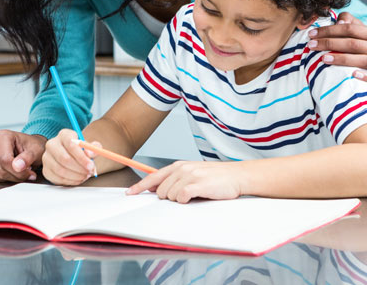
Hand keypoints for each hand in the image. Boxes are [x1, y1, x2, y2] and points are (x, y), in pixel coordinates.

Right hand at [0, 130, 46, 182]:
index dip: (18, 172)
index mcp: (2, 136)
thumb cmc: (31, 148)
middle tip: (25, 173)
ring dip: (4, 179)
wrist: (29, 149)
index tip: (30, 174)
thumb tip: (17, 166)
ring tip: (15, 172)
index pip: (5, 160)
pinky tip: (5, 173)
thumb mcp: (36, 151)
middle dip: (13, 176)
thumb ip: (27, 158)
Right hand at [41, 130, 97, 185]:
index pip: (70, 144)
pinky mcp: (46, 170)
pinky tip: (78, 179)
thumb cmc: (79, 150)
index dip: (81, 156)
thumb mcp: (88, 146)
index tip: (91, 165)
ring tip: (85, 176)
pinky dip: (70, 181)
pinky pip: (58, 178)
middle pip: (64, 158)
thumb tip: (90, 153)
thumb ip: (93, 148)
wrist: (68, 156)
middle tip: (89, 172)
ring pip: (61, 170)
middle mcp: (52, 144)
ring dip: (76, 176)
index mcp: (63, 135)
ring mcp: (46, 158)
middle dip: (79, 168)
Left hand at [125, 161, 241, 202]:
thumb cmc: (215, 177)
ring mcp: (189, 176)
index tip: (129, 193)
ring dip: (180, 200)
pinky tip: (196, 196)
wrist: (237, 175)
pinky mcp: (198, 185)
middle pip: (160, 191)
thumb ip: (175, 179)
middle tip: (185, 196)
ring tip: (195, 195)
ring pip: (170, 196)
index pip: (153, 177)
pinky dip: (186, 201)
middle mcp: (181, 169)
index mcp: (178, 166)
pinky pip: (182, 197)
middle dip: (168, 198)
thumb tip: (157, 190)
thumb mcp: (192, 173)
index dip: (139, 186)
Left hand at [307, 12, 366, 90]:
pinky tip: (353, 75)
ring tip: (324, 58)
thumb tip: (339, 20)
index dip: (330, 30)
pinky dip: (365, 77)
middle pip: (353, 44)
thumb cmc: (366, 50)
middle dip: (330, 43)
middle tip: (311, 45)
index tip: (311, 34)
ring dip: (342, 59)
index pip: (350, 28)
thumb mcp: (360, 34)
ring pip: (363, 60)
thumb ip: (350, 24)